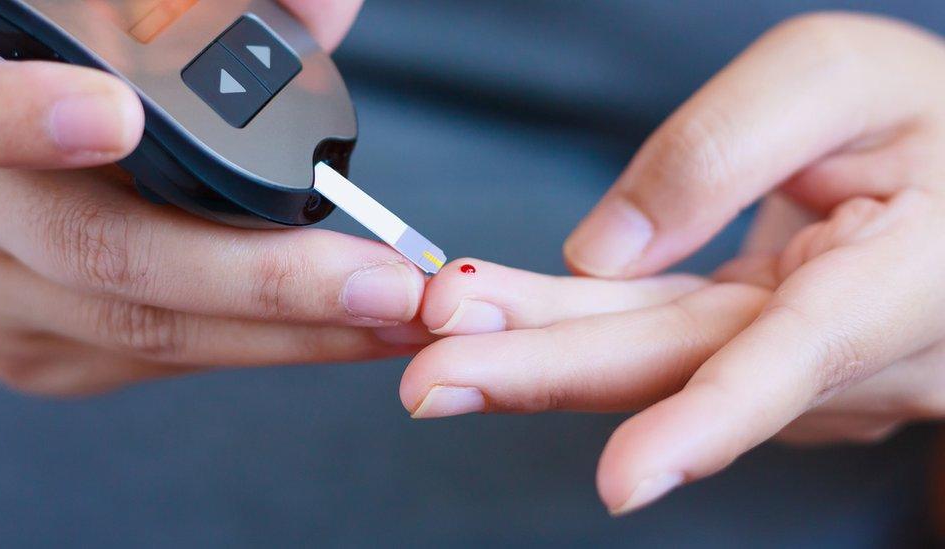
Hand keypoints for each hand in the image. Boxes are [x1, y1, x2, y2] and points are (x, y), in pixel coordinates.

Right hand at [0, 0, 431, 395]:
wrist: (47, 175)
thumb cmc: (95, 87)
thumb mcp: (131, 26)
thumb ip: (221, 6)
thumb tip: (324, 11)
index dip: (30, 115)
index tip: (116, 115)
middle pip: (108, 253)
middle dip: (267, 279)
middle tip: (381, 282)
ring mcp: (4, 296)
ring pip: (151, 329)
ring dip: (292, 330)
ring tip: (398, 315)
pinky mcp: (48, 351)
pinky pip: (164, 358)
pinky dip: (266, 344)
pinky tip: (342, 330)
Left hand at [400, 12, 944, 514]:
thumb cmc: (921, 116)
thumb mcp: (836, 79)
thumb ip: (722, 147)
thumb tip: (603, 250)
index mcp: (912, 279)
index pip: (803, 355)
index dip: (710, 420)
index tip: (624, 480)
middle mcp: (861, 354)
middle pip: (683, 369)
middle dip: (547, 370)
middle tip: (433, 371)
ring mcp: (809, 377)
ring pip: (655, 366)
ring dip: (538, 350)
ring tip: (438, 332)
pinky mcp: (763, 369)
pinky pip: (660, 353)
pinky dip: (573, 333)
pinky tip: (496, 320)